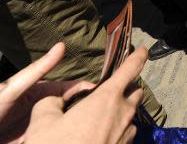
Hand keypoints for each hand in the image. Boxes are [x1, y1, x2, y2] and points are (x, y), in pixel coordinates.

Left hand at [0, 43, 94, 143]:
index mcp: (37, 92)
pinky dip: (64, 137)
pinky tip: (76, 137)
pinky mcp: (33, 142)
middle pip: (68, 107)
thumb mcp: (12, 90)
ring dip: (76, 125)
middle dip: (84, 108)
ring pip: (63, 124)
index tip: (104, 91)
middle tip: (103, 110)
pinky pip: (52, 138)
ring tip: (93, 126)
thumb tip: (61, 46)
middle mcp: (40, 109)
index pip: (68, 88)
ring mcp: (37, 127)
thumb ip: (37, 70)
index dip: (85, 89)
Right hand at [24, 46, 146, 143]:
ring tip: (98, 119)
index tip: (143, 50)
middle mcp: (123, 115)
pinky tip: (97, 137)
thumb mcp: (43, 121)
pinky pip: (125, 135)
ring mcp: (126, 136)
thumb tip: (57, 100)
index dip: (138, 56)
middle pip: (135, 93)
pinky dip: (116, 131)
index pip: (130, 69)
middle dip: (126, 88)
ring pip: (130, 116)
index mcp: (107, 99)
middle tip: (109, 92)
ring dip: (120, 113)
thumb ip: (52, 102)